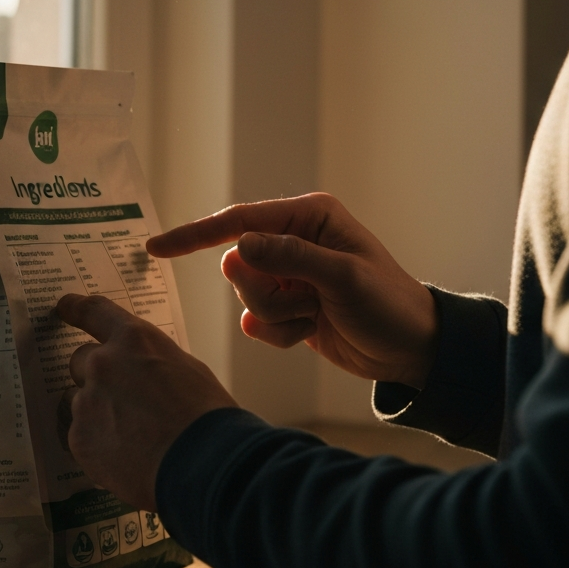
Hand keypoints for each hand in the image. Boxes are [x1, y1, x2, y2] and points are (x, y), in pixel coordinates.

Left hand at [56, 294, 237, 510]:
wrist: (200, 465)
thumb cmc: (206, 416)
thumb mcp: (188, 371)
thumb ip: (153, 363)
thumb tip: (144, 375)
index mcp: (134, 340)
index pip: (94, 312)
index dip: (76, 309)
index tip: (64, 308)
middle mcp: (103, 364)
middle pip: (79, 361)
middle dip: (95, 376)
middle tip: (119, 398)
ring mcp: (86, 402)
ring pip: (77, 401)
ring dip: (95, 412)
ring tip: (127, 435)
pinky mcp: (79, 440)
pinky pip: (78, 435)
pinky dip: (95, 443)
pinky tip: (121, 456)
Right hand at [147, 193, 437, 388]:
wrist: (411, 349)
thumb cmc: (389, 304)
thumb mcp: (345, 278)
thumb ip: (292, 258)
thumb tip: (240, 245)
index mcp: (308, 218)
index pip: (239, 222)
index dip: (195, 235)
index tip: (156, 248)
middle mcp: (294, 241)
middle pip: (237, 265)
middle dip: (265, 292)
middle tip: (306, 300)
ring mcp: (289, 275)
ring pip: (246, 297)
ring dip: (278, 315)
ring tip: (314, 315)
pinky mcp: (288, 306)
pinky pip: (257, 323)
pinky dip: (280, 333)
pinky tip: (310, 329)